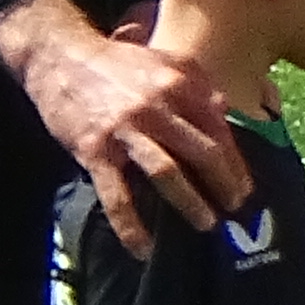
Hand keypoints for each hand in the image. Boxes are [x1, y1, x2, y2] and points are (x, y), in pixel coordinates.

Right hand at [0, 0, 243, 256]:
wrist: (58, 56)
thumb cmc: (113, 62)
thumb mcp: (162, 60)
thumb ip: (196, 84)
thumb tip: (224, 112)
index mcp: (179, 83)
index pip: (218, 130)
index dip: (236, 163)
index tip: (245, 187)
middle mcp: (157, 106)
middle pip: (202, 153)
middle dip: (224, 185)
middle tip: (236, 209)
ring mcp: (125, 129)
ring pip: (167, 173)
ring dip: (191, 204)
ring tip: (206, 225)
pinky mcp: (95, 150)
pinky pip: (117, 195)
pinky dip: (131, 225)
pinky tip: (142, 248)